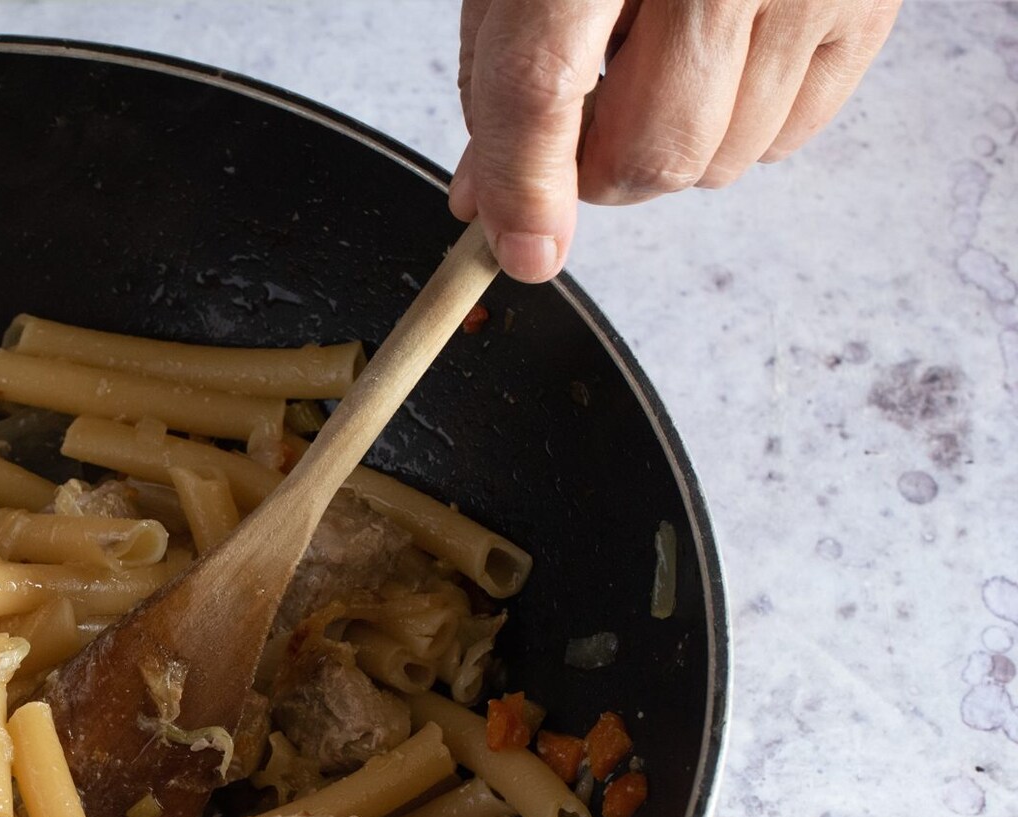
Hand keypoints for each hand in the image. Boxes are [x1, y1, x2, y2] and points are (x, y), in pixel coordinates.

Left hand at [450, 0, 900, 282]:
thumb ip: (502, 74)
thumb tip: (490, 199)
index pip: (543, 84)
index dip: (524, 185)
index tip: (518, 250)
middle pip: (651, 149)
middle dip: (597, 179)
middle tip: (577, 146)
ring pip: (721, 160)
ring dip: (667, 153)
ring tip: (654, 68)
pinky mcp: (868, 2)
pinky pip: (790, 136)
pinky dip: (739, 133)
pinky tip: (714, 66)